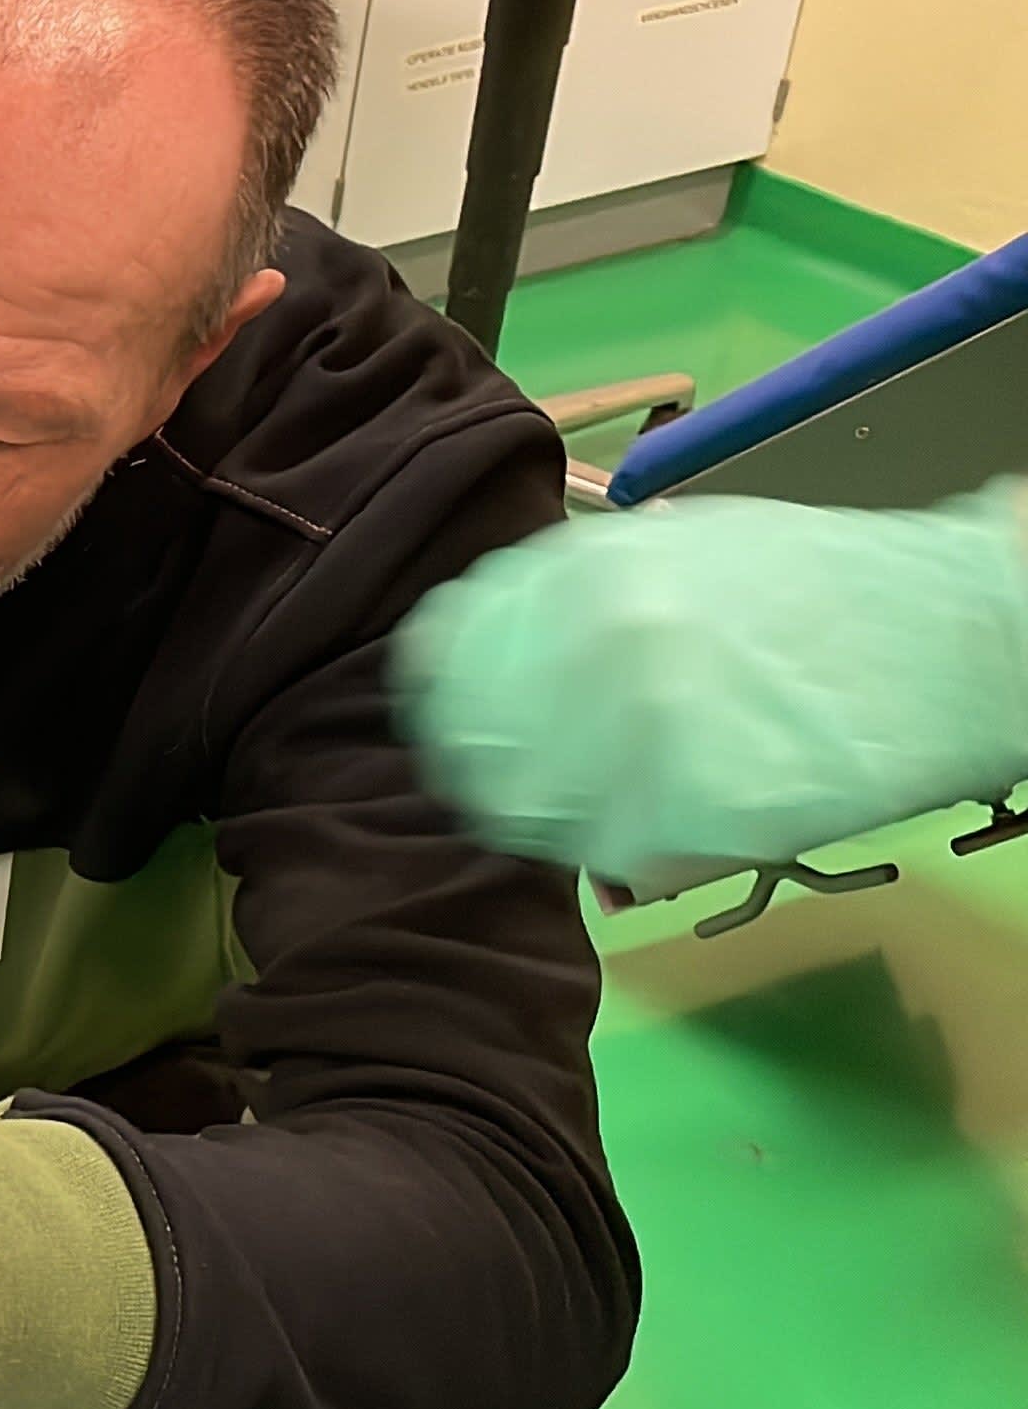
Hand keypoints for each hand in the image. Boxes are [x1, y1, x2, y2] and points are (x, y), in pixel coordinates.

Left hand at [391, 480, 1027, 876]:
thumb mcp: (679, 552)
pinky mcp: (693, 814)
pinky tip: (686, 821)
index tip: (464, 724)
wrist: (963, 642)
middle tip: (544, 784)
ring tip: (629, 799)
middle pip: (477, 749)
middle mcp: (592, 646)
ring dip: (568, 817)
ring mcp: (639, 733)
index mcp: (580, 572)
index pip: (444, 656)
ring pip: (538, 814)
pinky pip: (616, 856)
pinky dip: (637, 852)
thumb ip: (578, 598)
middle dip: (503, 772)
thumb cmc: (821, 592)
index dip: (450, 701)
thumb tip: (487, 649)